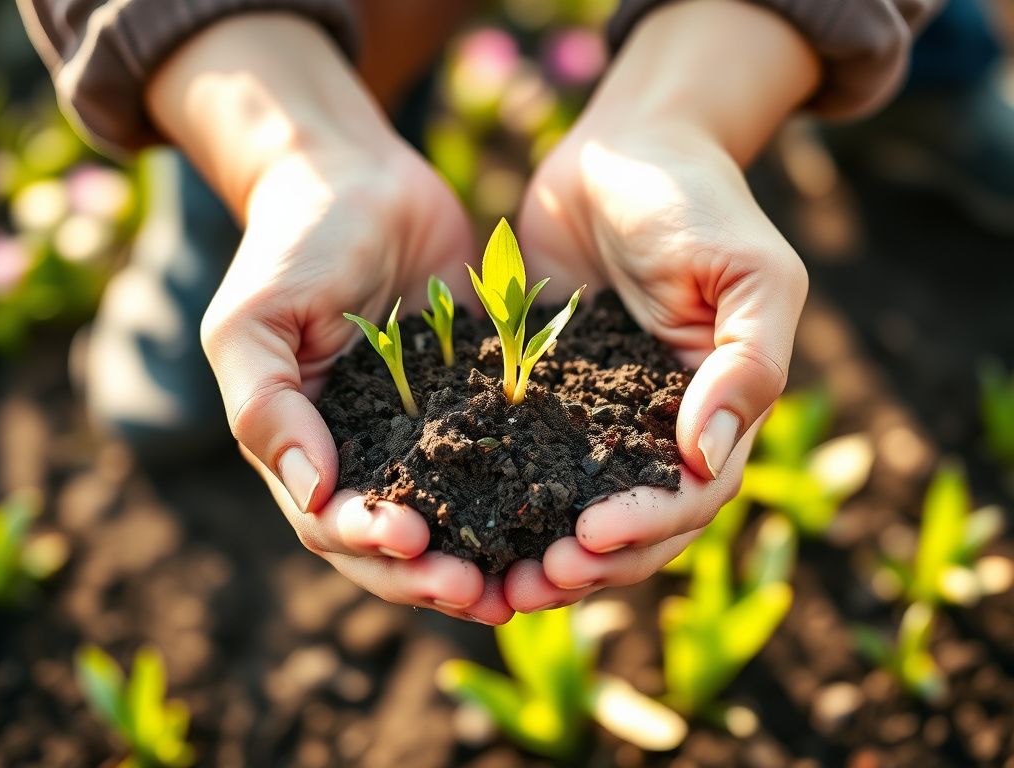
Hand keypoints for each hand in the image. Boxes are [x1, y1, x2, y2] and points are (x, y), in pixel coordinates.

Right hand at [147, 14, 512, 623]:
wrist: (359, 176)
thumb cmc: (294, 242)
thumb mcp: (255, 318)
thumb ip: (265, 404)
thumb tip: (312, 492)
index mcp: (306, 447)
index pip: (333, 522)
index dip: (371, 545)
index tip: (413, 542)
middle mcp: (365, 453)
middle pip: (398, 541)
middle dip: (434, 574)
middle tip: (484, 592)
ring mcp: (424, 432)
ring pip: (456, 515)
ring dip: (485, 555)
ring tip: (529, 580)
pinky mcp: (475, 401)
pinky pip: (502, 458)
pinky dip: (525, 496)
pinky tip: (564, 514)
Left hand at [506, 0, 817, 610]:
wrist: (622, 148)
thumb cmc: (696, 199)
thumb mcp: (748, 273)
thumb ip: (746, 366)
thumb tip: (707, 459)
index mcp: (716, 412)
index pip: (691, 498)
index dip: (647, 530)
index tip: (590, 537)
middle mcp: (657, 427)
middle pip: (632, 525)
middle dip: (588, 563)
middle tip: (530, 584)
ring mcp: (596, 416)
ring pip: (572, 507)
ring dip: (538, 552)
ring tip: (492, 585)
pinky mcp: (542, 394)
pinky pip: (521, 459)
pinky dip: (499, 499)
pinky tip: (458, 521)